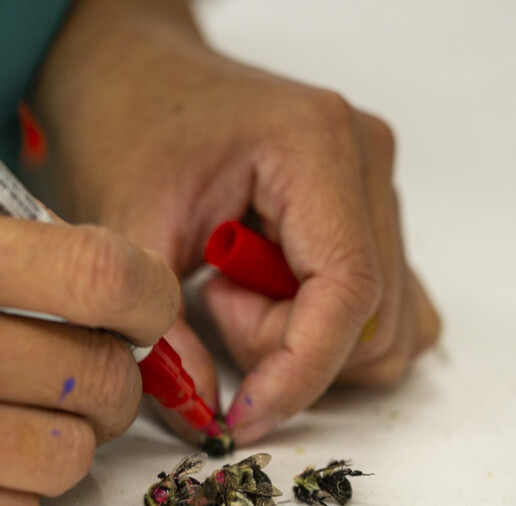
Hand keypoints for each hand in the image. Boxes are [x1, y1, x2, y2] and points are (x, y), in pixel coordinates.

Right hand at [0, 180, 178, 505]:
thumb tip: (98, 275)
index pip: (98, 275)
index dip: (150, 296)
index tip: (145, 310)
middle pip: (98, 378)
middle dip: (114, 377)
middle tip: (85, 370)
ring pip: (67, 460)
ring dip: (63, 441)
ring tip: (16, 417)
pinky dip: (10, 497)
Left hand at [30, 0, 440, 444]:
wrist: (136, 78)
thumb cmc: (128, 127)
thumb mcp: (128, 228)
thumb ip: (164, 331)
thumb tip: (206, 417)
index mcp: (318, 144)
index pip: (348, 292)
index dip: (300, 370)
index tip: (243, 415)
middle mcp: (368, 160)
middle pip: (373, 320)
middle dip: (288, 346)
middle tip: (212, 302)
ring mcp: (378, 186)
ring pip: (386, 325)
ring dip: (305, 339)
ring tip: (232, 289)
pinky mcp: (373, 214)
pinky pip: (387, 309)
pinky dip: (327, 330)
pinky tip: (266, 293)